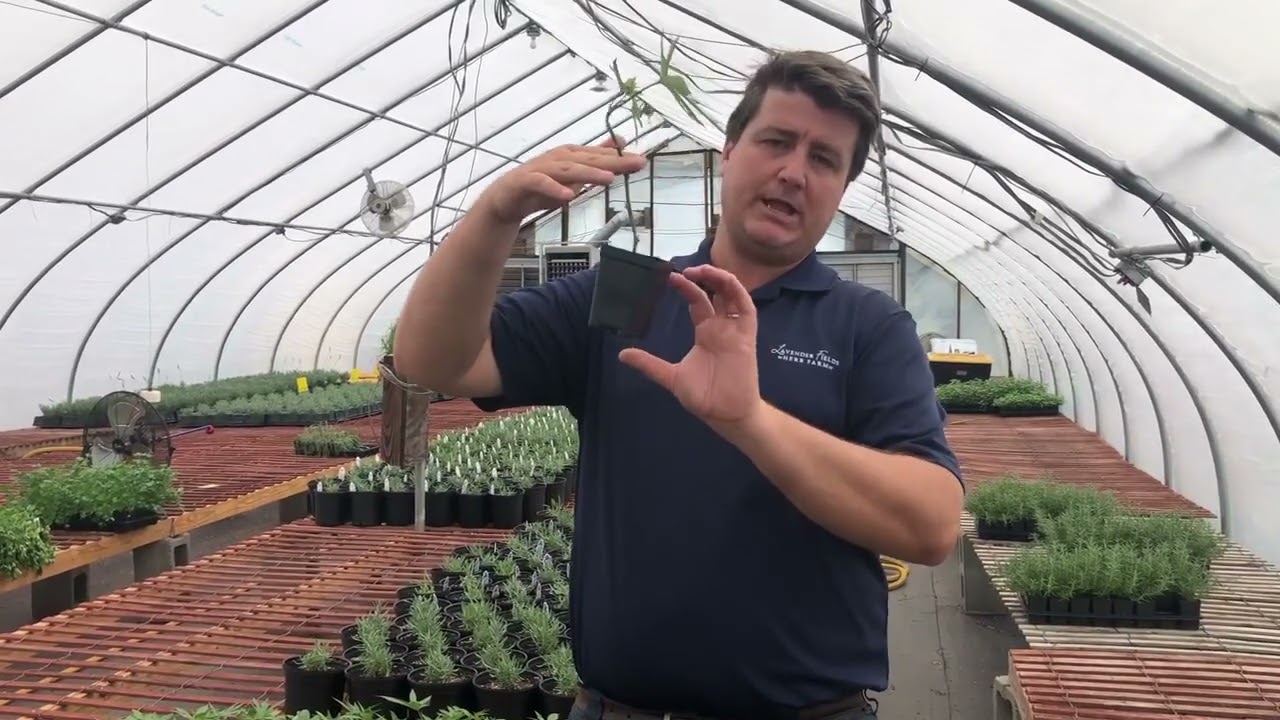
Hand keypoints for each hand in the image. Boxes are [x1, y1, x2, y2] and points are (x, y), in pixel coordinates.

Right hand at [478, 136, 646, 224]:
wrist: (506, 199)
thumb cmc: (542, 186)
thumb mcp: (573, 175)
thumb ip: (595, 160)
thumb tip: (620, 143)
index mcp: (571, 155)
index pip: (600, 156)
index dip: (621, 158)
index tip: (642, 161)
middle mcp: (558, 158)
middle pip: (589, 160)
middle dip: (613, 162)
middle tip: (636, 164)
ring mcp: (542, 169)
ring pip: (568, 170)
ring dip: (588, 174)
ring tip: (608, 179)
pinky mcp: (526, 182)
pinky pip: (542, 185)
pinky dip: (555, 189)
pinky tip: (569, 195)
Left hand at [618, 265, 762, 425]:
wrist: (726, 415)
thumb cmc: (705, 397)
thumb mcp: (672, 377)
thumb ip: (649, 364)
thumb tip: (622, 355)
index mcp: (705, 334)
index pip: (697, 302)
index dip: (687, 288)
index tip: (670, 278)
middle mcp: (720, 328)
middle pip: (715, 293)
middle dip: (702, 277)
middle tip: (684, 270)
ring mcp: (734, 331)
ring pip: (732, 296)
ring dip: (720, 279)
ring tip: (702, 270)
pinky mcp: (746, 338)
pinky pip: (746, 310)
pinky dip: (738, 294)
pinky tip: (726, 283)